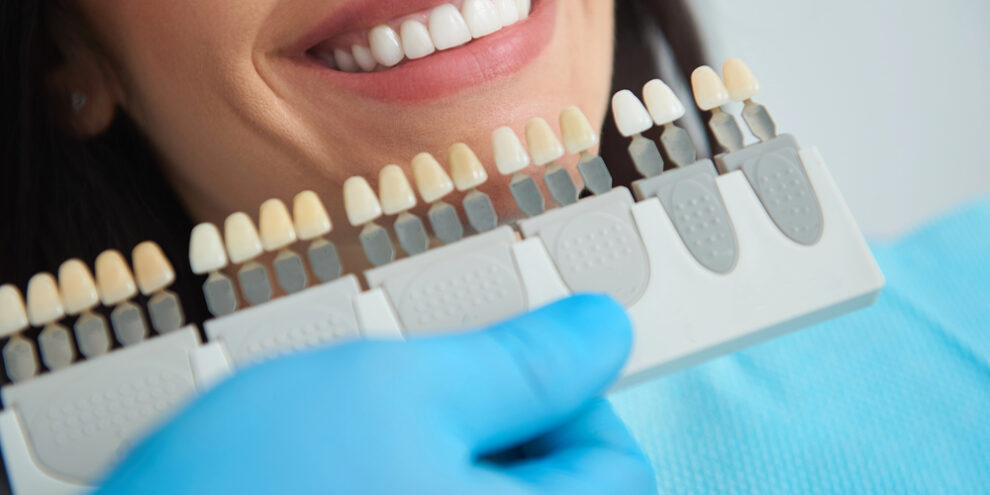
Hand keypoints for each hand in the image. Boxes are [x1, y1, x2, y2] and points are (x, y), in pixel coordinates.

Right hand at [95, 294, 655, 493]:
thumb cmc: (253, 492)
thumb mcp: (402, 390)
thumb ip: (520, 365)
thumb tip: (600, 332)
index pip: (616, 463)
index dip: (575, 390)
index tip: (520, 347)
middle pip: (541, 478)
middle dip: (493, 410)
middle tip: (423, 370)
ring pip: (466, 484)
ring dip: (434, 431)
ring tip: (363, 408)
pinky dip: (395, 463)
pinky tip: (338, 445)